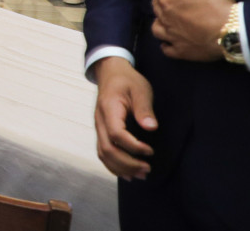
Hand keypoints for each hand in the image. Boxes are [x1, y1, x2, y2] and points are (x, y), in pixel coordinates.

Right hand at [92, 56, 156, 179]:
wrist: (111, 73)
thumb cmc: (127, 81)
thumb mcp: (140, 89)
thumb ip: (145, 108)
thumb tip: (151, 128)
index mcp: (109, 108)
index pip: (116, 134)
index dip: (133, 147)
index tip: (150, 151)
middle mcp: (99, 120)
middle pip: (107, 149)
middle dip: (127, 163)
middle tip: (147, 169)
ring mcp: (98, 127)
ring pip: (103, 154)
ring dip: (121, 168)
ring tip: (140, 175)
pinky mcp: (101, 131)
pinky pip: (102, 152)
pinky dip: (113, 165)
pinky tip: (126, 173)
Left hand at [150, 0, 232, 60]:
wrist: (230, 32)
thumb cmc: (215, 2)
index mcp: (168, 0)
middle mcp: (166, 19)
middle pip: (157, 9)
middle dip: (158, 2)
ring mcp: (173, 37)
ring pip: (158, 30)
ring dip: (158, 24)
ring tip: (161, 20)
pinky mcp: (183, 52)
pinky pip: (168, 50)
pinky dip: (166, 46)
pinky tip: (167, 44)